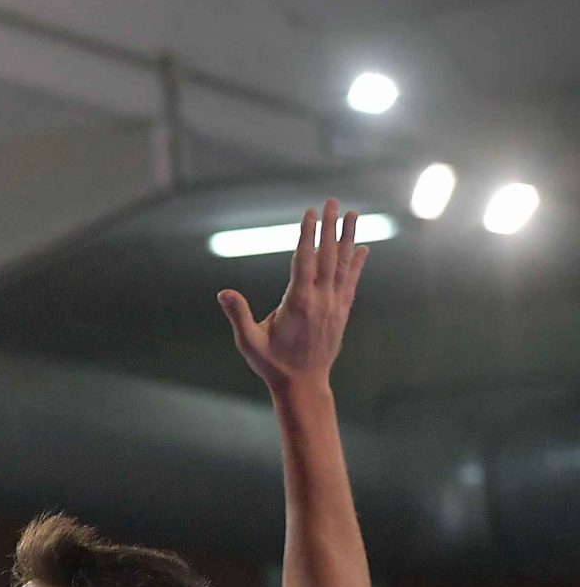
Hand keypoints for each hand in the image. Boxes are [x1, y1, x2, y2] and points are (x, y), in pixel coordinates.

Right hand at [219, 199, 367, 395]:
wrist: (304, 384)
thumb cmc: (272, 364)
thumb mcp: (249, 342)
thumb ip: (238, 315)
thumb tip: (223, 293)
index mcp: (298, 303)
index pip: (304, 260)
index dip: (308, 235)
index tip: (311, 213)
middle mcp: (321, 300)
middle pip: (327, 255)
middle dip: (330, 227)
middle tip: (333, 202)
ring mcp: (335, 306)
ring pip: (343, 265)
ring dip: (348, 238)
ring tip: (354, 215)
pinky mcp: (341, 313)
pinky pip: (351, 282)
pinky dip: (357, 264)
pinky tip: (362, 248)